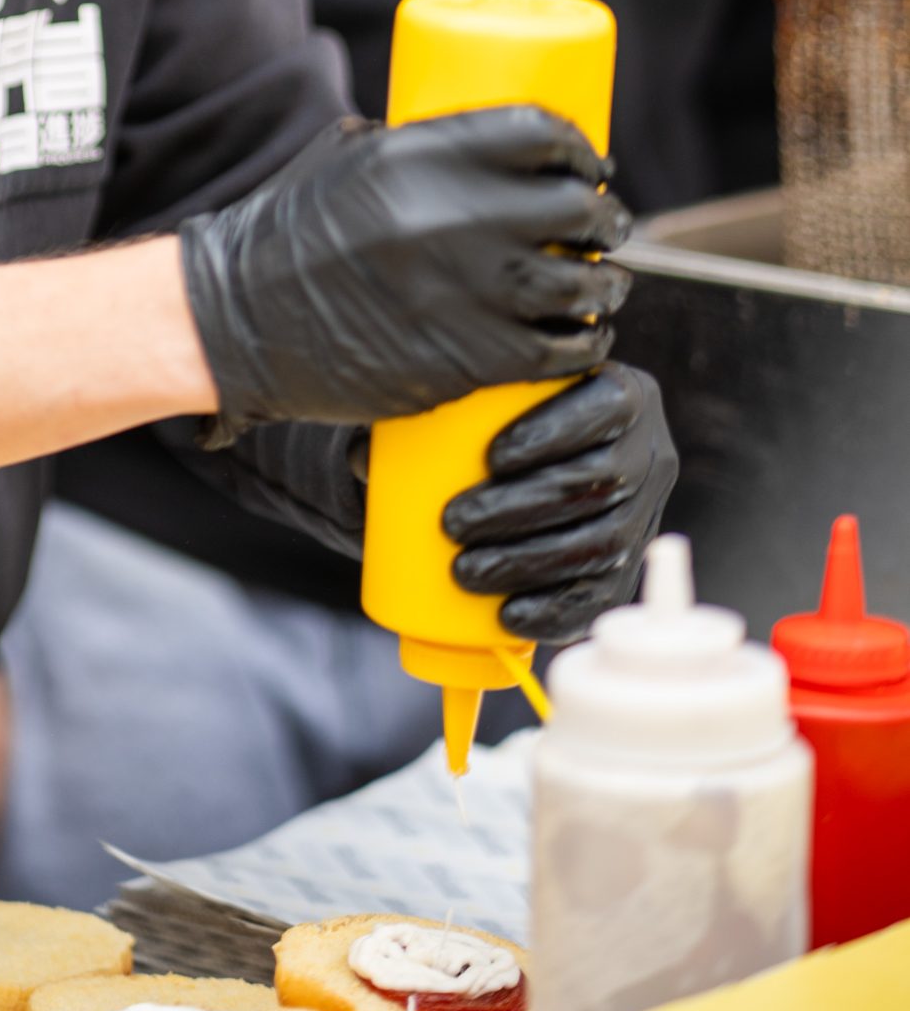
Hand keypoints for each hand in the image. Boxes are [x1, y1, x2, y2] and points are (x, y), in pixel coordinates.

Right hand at [179, 108, 628, 443]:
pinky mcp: (465, 357)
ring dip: (605, 283)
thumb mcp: (345, 157)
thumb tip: (480, 144)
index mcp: (419, 154)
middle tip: (602, 225)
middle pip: (573, 205)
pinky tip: (584, 335)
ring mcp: (463, 290)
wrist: (240, 319)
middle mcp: (449, 216)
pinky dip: (583, 343)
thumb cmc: (290, 231)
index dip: (579, 146)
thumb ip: (412, 144)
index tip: (588, 163)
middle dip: (603, 215)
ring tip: (600, 284)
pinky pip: (557, 350)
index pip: (539, 132)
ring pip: (578, 282)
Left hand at [443, 363, 676, 642]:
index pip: (602, 407)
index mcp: (624, 395)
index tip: (493, 457)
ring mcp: (645, 515)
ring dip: (527, 561)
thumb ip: (437, 415)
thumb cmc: (510, 420)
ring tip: (465, 570)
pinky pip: (602, 595)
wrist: (553, 461)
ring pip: (597, 544)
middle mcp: (648, 454)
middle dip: (520, 508)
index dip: (552, 432)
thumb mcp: (493, 401)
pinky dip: (553, 609)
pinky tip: (508, 615)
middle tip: (453, 523)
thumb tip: (361, 460)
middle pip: (593, 483)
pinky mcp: (630, 568)